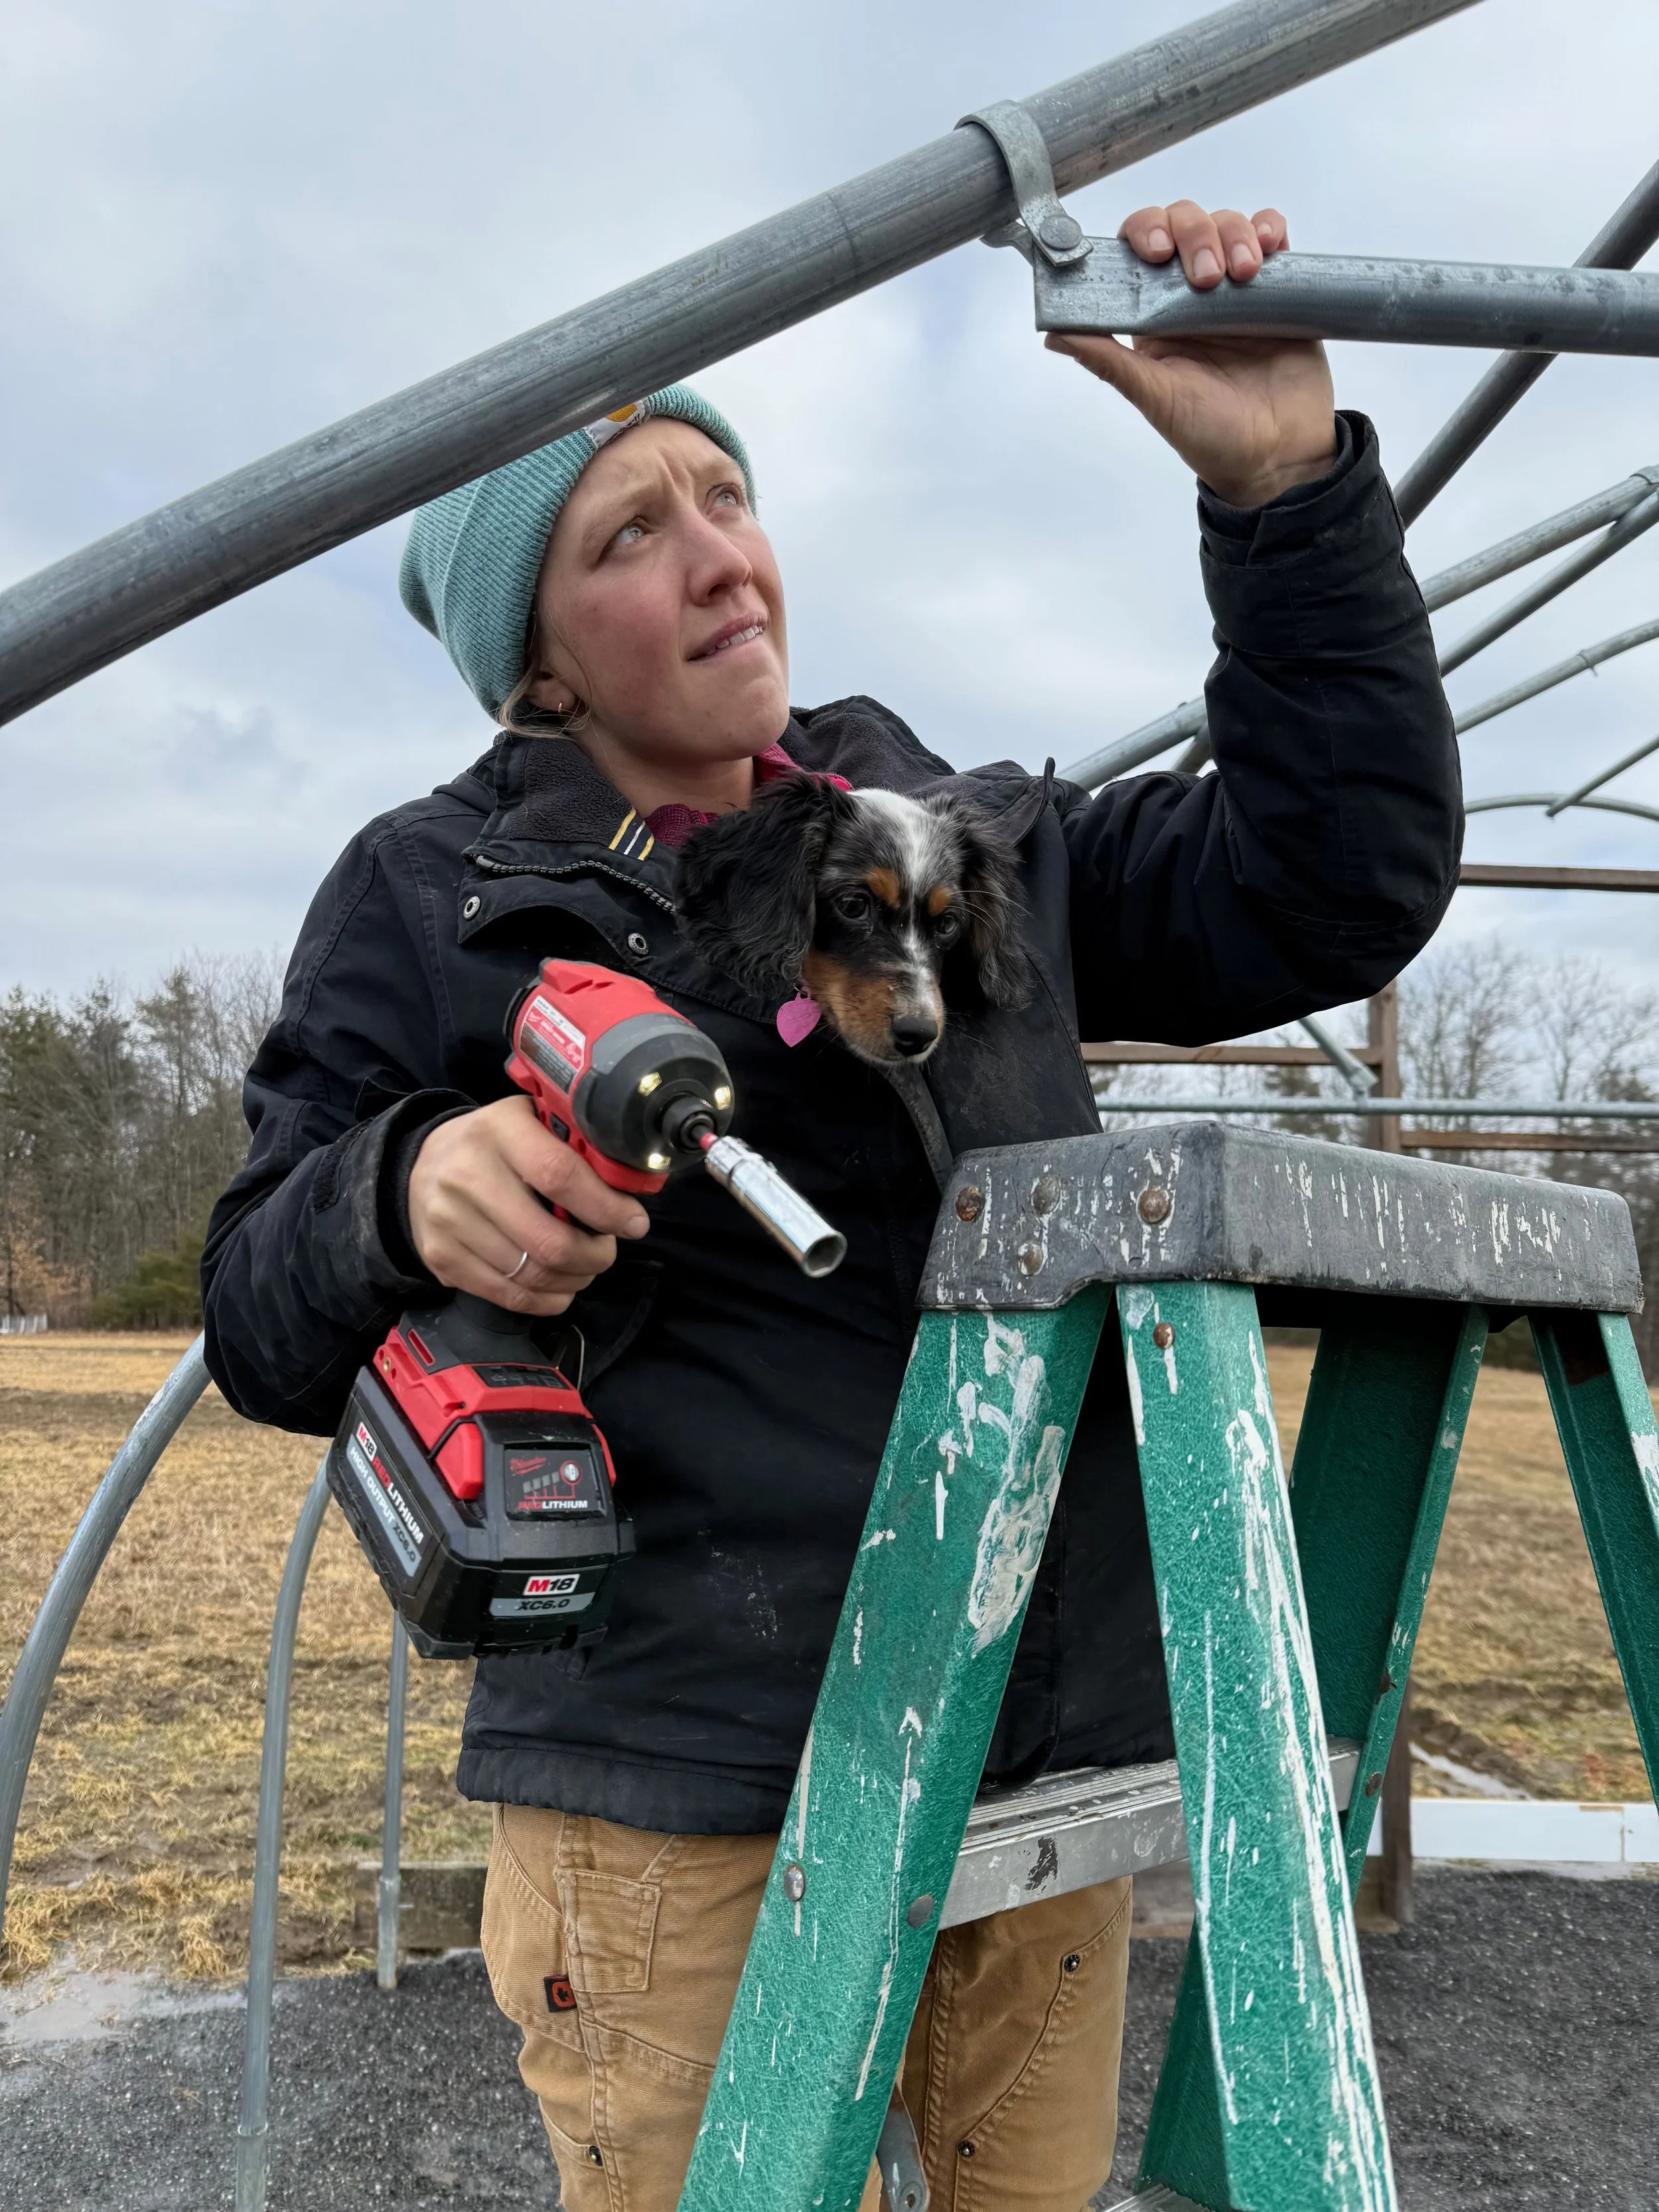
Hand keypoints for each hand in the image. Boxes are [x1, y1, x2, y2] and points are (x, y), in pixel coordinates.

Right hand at [407, 1096, 649, 1314]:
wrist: (421, 1162)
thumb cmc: (495, 1143)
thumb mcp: (530, 1120)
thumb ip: (573, 1144)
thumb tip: (627, 1185)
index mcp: (499, 1130)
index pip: (560, 1176)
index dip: (606, 1208)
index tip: (633, 1223)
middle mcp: (466, 1175)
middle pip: (548, 1240)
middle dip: (596, 1255)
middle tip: (607, 1249)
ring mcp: (449, 1221)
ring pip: (532, 1275)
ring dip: (574, 1279)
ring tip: (586, 1266)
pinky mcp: (441, 1258)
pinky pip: (508, 1296)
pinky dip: (546, 1300)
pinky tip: (561, 1287)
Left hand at [1045, 201, 1336, 508]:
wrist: (1278, 455)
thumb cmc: (1212, 436)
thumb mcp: (1154, 397)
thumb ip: (1107, 361)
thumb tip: (1052, 334)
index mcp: (1153, 316)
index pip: (1138, 247)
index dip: (1144, 233)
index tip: (1157, 252)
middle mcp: (1190, 295)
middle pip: (1183, 224)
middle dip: (1194, 235)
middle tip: (1208, 277)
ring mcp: (1234, 288)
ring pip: (1225, 223)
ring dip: (1233, 233)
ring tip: (1244, 274)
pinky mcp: (1275, 288)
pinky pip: (1269, 236)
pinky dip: (1267, 229)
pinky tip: (1268, 248)